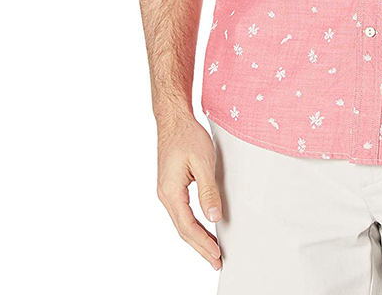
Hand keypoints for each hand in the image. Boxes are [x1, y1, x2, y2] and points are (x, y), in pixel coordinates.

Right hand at [156, 114, 222, 269]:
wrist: (173, 119)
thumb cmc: (187, 136)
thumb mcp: (202, 162)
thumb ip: (208, 191)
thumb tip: (214, 216)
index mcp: (170, 191)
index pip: (188, 226)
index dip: (203, 242)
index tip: (216, 254)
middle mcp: (165, 195)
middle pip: (183, 229)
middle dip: (200, 246)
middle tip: (216, 261)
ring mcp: (167, 191)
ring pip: (181, 222)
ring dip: (197, 237)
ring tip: (212, 250)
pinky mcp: (171, 186)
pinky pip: (182, 212)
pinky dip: (193, 224)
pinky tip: (203, 228)